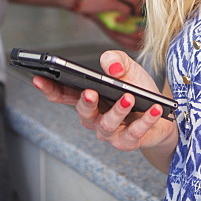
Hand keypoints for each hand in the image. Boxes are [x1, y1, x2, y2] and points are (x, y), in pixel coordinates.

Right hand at [32, 50, 176, 154]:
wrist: (161, 113)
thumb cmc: (138, 89)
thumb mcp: (127, 67)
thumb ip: (115, 59)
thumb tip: (111, 67)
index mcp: (88, 98)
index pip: (63, 94)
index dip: (49, 88)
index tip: (39, 79)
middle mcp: (94, 117)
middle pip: (83, 113)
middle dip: (85, 103)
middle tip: (90, 92)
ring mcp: (110, 132)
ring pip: (107, 124)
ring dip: (117, 111)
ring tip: (128, 97)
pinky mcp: (128, 141)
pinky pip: (134, 133)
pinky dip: (145, 121)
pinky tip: (153, 108)